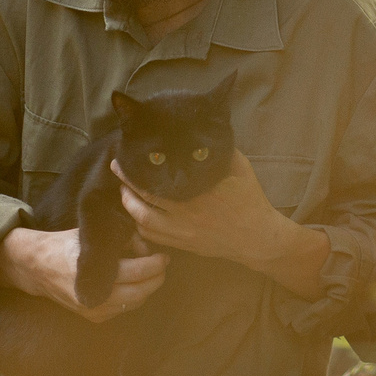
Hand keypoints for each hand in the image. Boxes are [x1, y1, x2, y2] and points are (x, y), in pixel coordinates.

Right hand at [0, 226, 167, 322]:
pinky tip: (133, 283)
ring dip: (147, 288)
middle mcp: (94, 294)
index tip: (163, 256)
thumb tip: (145, 246)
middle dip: (157, 278)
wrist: (36, 268)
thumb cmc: (64, 245)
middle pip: (140, 292)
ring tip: (150, 273)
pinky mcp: (92, 316)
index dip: (155, 264)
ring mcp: (93, 308)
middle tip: (162, 265)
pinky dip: (133, 297)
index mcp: (93, 271)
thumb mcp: (90, 235)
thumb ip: (119, 240)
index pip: (137, 272)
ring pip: (134, 302)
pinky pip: (123, 308)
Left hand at [115, 153, 329, 298]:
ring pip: (143, 221)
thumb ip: (221, 149)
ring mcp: (183, 231)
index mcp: (198, 191)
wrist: (259, 238)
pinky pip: (153, 237)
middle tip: (116, 168)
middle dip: (125, 183)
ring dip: (128, 205)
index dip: (137, 169)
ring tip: (123, 191)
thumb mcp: (240, 167)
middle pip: (143, 198)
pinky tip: (136, 214)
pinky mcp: (184, 245)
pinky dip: (139, 226)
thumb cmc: (251, 200)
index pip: (158, 179)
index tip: (126, 155)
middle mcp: (186, 212)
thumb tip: (204, 130)